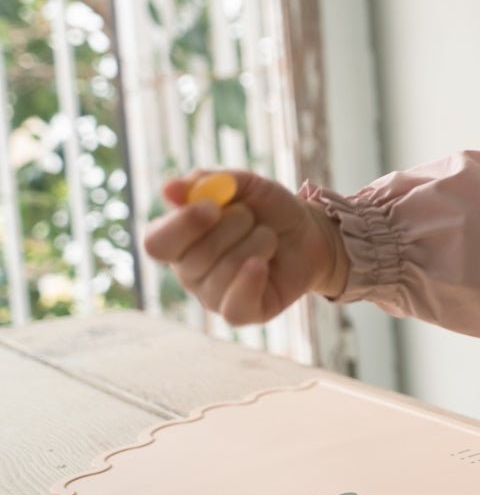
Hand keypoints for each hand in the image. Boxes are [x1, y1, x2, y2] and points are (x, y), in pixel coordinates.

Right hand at [143, 170, 346, 325]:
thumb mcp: (244, 184)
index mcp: (179, 239)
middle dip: (235, 227)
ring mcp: (213, 296)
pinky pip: (234, 309)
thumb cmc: (268, 209)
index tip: (213, 207)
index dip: (183, 225)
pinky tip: (263, 264)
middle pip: (195, 257)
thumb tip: (169, 190)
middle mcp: (189, 272)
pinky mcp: (242, 313)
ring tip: (268, 238)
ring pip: (223, 275)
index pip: (156, 243)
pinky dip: (250, 281)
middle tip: (251, 218)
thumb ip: (207, 182)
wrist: (308, 232)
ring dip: (256, 245)